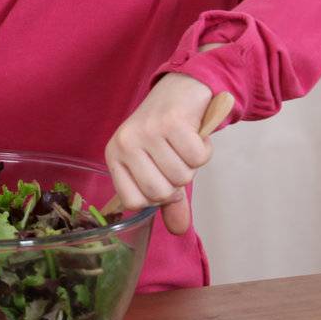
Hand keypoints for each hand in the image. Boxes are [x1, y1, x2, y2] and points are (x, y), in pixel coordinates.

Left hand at [104, 72, 215, 234]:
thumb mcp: (161, 166)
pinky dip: (205, 149)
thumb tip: (178, 231)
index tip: (163, 178)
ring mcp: (146, 132)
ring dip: (192, 164)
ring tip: (184, 144)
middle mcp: (125, 144)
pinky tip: (195, 134)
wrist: (183, 88)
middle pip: (158, 192)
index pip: (133, 202)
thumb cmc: (168, 131)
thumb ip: (169, 201)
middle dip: (177, 182)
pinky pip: (197, 158)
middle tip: (177, 159)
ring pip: (180, 176)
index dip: (156, 197)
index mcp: (115, 157)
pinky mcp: (171, 122)